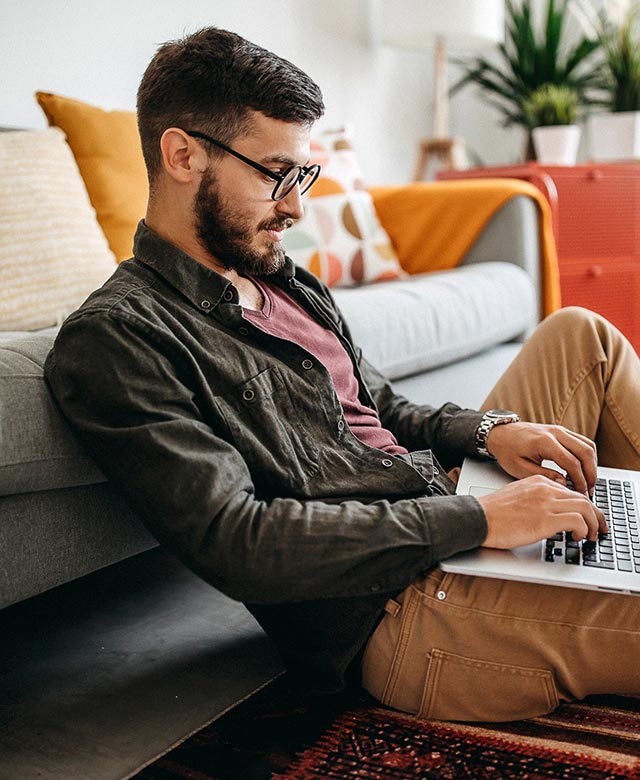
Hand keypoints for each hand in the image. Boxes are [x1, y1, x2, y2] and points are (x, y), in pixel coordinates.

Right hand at [477, 475, 607, 549]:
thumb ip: (535, 500)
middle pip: (582, 498)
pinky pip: (578, 521)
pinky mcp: (546, 518)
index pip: (570, 491)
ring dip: (593, 524)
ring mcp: (547, 502)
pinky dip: (583, 530)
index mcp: (537, 482)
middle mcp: (545, 488)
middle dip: (595, 515)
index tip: (587, 518)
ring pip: (585, 508)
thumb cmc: (492, 513)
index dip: (583, 506)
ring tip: (589, 536)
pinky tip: (576, 537)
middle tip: (598, 528)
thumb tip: (549, 514)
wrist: (478, 518)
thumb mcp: (516, 497)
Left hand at [486, 421, 597, 496]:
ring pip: (588, 445)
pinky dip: (588, 456)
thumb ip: (544, 476)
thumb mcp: (520, 468)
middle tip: (589, 491)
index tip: (581, 494)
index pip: (571, 462)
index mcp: (544, 442)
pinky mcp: (562, 431)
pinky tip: (584, 470)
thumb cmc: (507, 451)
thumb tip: (564, 485)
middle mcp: (556, 432)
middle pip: (585, 452)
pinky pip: (583, 442)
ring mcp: (560, 430)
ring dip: (592, 465)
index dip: (580, 480)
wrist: (500, 433)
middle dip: (591, 474)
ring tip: (589, 483)